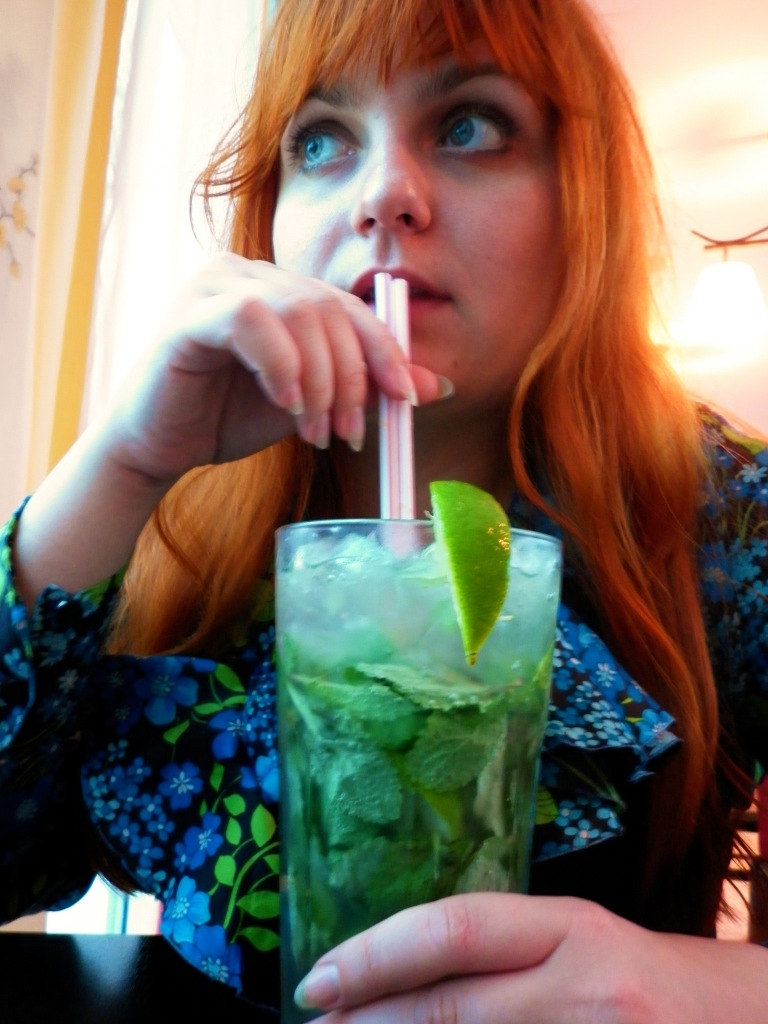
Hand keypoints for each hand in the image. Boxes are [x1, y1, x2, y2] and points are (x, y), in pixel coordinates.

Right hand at [14, 254, 447, 604]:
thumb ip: (367, 388)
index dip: (384, 351)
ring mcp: (215, 285)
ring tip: (316, 432)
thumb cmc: (229, 417)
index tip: (405, 399)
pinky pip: (250, 319)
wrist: (161, 446)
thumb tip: (438, 386)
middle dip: (351, 378)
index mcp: (279, 288)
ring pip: (297, 312)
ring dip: (320, 381)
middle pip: (328, 308)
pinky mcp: (188, 314)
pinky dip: (280, 364)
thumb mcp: (314, 403)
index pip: (349, 306)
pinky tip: (283, 403)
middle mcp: (248, 273)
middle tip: (350, 433)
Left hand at [295, 892, 767, 1022]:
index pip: (455, 929)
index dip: (376, 955)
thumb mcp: (574, 942)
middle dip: (371, 1021)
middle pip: (451, 1006)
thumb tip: (396, 977)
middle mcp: (584, 985)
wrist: (745, 1023)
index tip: (317, 981)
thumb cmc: (641, 979)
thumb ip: (498, 954)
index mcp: (571, 927)